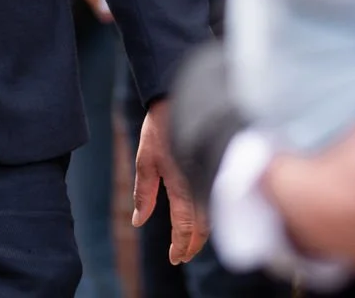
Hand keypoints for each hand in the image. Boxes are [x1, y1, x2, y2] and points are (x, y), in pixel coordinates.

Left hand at [133, 99, 206, 265]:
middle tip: (182, 256)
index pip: (184, 226)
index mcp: (181, 183)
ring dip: (202, 232)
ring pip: (212, 214)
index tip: (174, 258)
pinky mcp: (215, 166)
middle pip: (203, 226)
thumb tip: (138, 222)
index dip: (181, 246)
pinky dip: (210, 214)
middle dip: (193, 245)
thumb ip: (144, 193)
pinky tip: (202, 217)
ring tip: (190, 242)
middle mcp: (199, 183)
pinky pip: (216, 198)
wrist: (181, 96)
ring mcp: (209, 174)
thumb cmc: (160, 126)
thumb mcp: (145, 159)